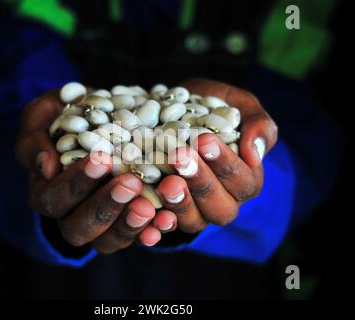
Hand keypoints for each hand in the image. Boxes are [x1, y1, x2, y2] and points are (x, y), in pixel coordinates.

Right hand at [14, 90, 176, 253]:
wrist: (106, 115)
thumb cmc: (69, 113)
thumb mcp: (44, 114)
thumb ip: (34, 137)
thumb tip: (44, 166)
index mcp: (47, 191)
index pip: (53, 197)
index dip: (75, 183)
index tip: (102, 160)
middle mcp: (71, 214)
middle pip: (79, 226)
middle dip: (104, 206)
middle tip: (130, 183)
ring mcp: (102, 222)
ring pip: (108, 240)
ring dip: (128, 225)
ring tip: (149, 206)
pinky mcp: (129, 222)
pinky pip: (138, 236)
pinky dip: (153, 230)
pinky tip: (167, 219)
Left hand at [156, 78, 277, 232]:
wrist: (172, 110)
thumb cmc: (210, 107)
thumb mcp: (238, 104)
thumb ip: (257, 123)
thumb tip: (254, 151)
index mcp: (245, 180)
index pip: (244, 182)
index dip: (226, 164)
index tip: (204, 140)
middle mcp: (223, 201)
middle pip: (221, 207)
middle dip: (201, 182)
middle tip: (180, 157)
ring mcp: (195, 212)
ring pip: (194, 221)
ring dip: (180, 203)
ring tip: (166, 182)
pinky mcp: (168, 214)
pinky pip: (164, 227)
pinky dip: (156, 223)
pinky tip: (146, 210)